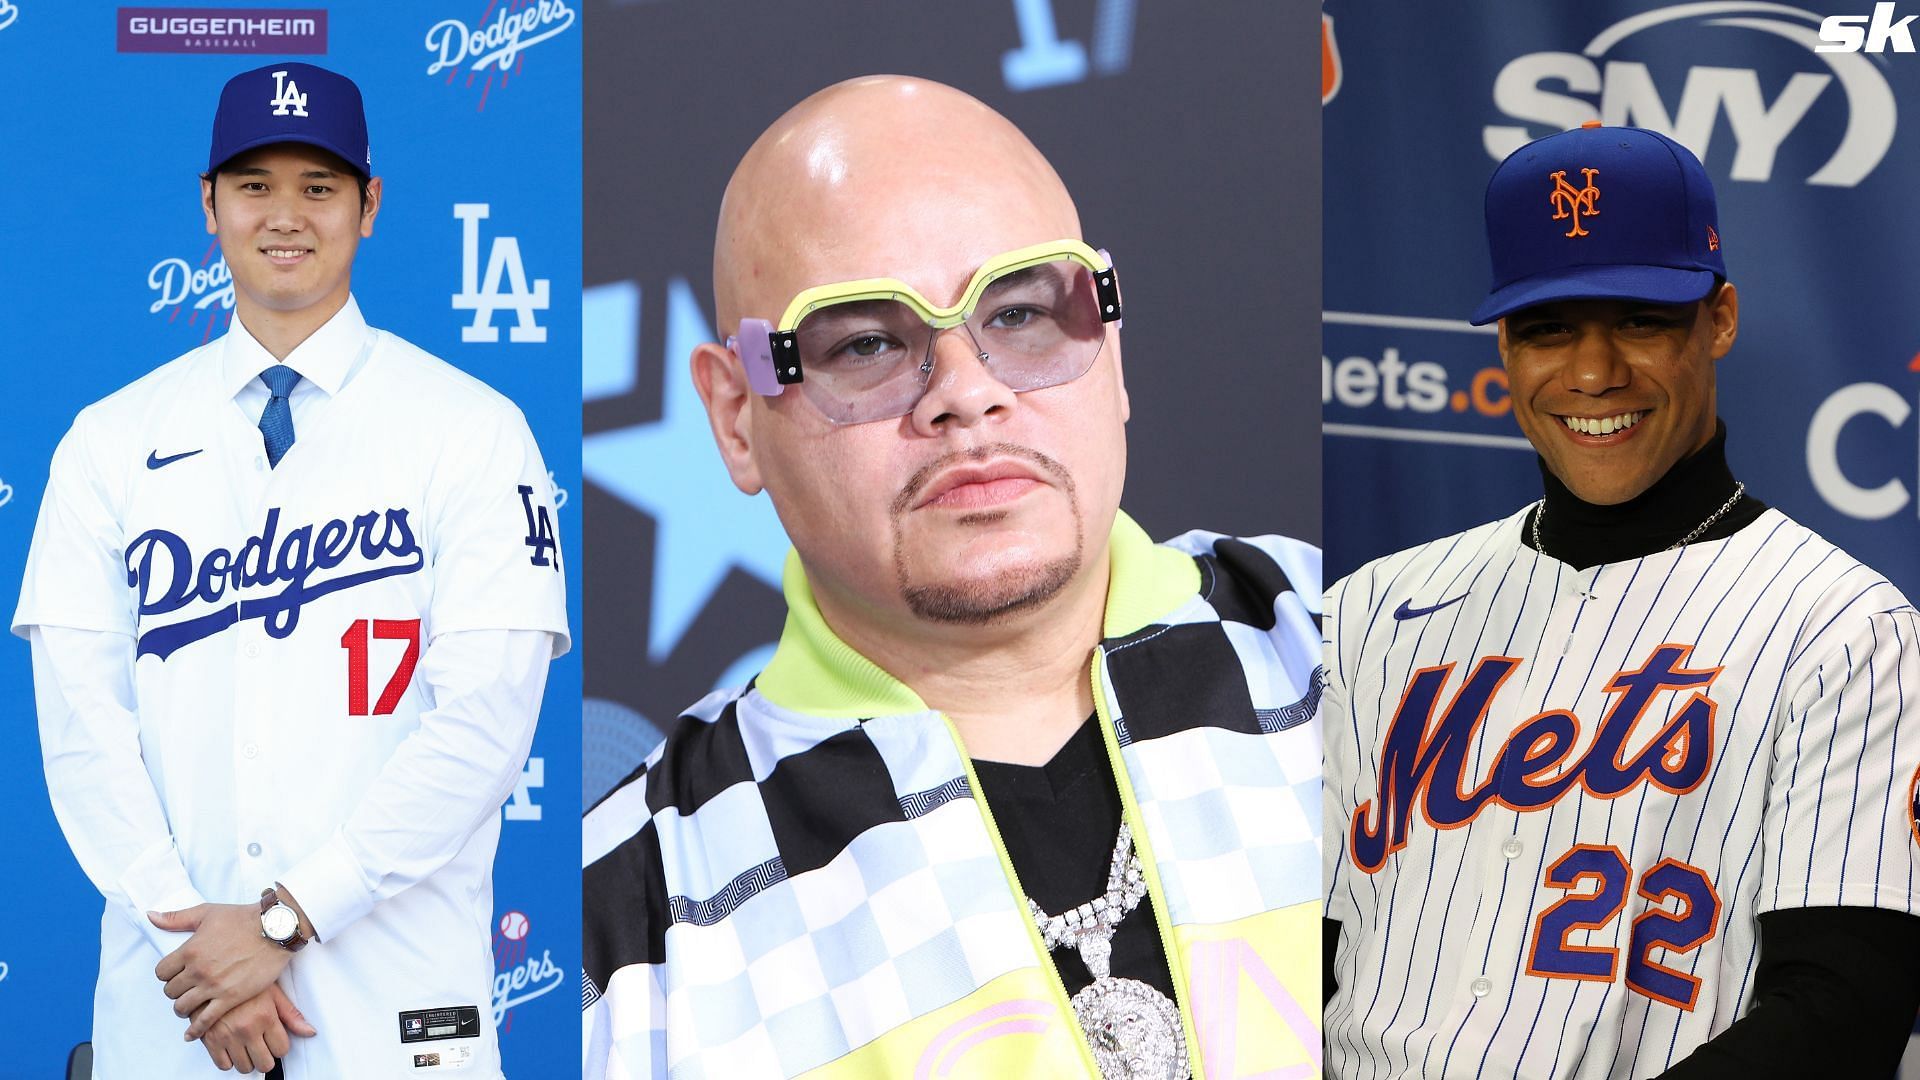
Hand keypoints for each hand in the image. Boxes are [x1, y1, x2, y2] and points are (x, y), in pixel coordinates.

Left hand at [150, 903, 295, 1038]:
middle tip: (185, 989)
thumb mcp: (207, 913)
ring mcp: (213, 986)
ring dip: (183, 1008)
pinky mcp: (230, 997)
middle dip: (175, 990)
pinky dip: (196, 1030)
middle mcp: (198, 970)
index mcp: (189, 950)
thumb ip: (176, 918)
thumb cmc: (243, 918)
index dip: (166, 974)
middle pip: (170, 991)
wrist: (275, 929)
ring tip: (189, 1006)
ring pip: (183, 1007)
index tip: (175, 974)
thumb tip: (151, 916)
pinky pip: (205, 1020)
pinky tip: (192, 1035)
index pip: (161, 972)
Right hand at [199, 984, 316, 1073]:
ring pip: (244, 1068)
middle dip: (266, 1057)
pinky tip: (232, 1048)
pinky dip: (228, 1060)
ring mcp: (227, 1036)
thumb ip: (291, 1015)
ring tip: (247, 1046)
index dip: (280, 1046)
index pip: (281, 1049)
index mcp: (265, 1016)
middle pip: (265, 1064)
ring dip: (248, 1060)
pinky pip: (223, 1065)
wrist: (214, 973)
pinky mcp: (210, 1040)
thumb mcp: (273, 993)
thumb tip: (310, 1032)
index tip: (275, 1041)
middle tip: (262, 1047)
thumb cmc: (245, 980)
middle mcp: (247, 1028)